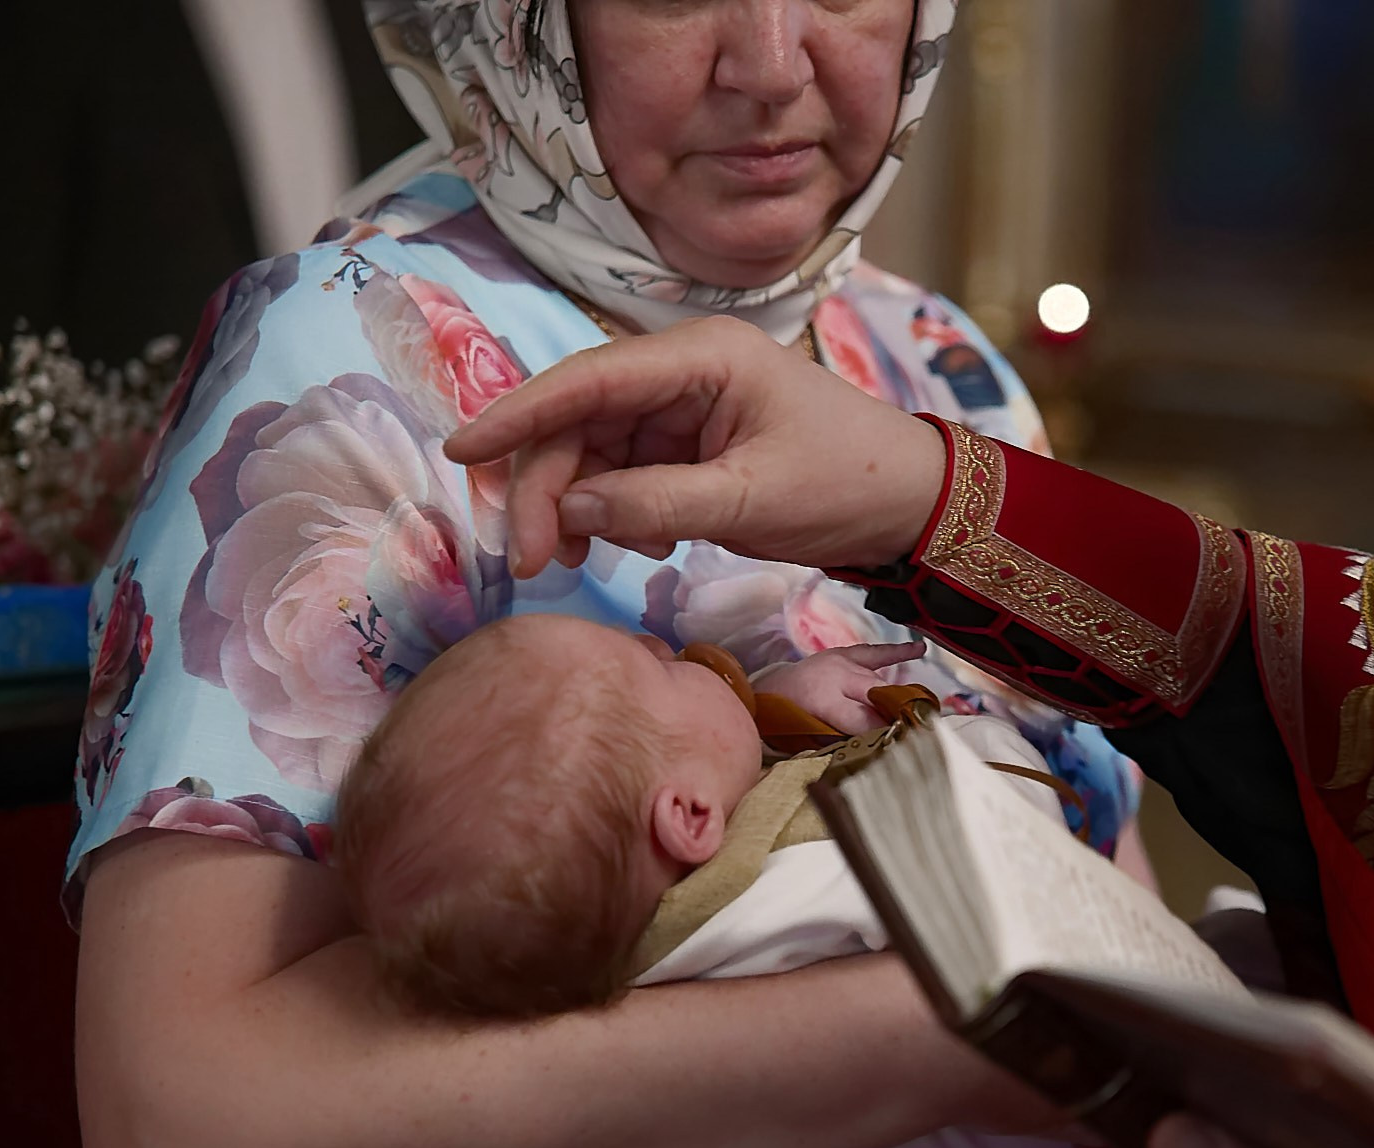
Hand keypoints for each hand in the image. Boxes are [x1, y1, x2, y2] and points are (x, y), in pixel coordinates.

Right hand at [443, 315, 947, 577]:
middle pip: (580, 421)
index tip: (462, 451)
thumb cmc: (845, 483)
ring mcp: (684, 408)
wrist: (910, 503)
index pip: (587, 379)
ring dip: (574, 508)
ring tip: (576, 564)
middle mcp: (683, 371)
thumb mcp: (750, 501)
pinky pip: (623, 475)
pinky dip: (613, 514)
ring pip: (593, 452)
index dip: (518, 414)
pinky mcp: (689, 446)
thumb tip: (569, 512)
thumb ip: (655, 504)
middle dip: (546, 487)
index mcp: (702, 357)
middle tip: (530, 560)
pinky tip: (636, 549)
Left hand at [753, 641, 928, 734]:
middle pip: (875, 694)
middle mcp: (834, 676)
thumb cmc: (789, 720)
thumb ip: (842, 741)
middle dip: (896, 711)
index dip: (886, 730)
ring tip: (922, 707)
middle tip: (917, 728)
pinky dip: (897, 652)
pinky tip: (919, 650)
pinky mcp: (844, 653)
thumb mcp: (810, 737)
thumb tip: (877, 749)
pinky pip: (874, 653)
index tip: (905, 742)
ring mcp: (840, 661)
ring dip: (899, 694)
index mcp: (823, 700)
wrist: (769, 690)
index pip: (864, 719)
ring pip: (878, 678)